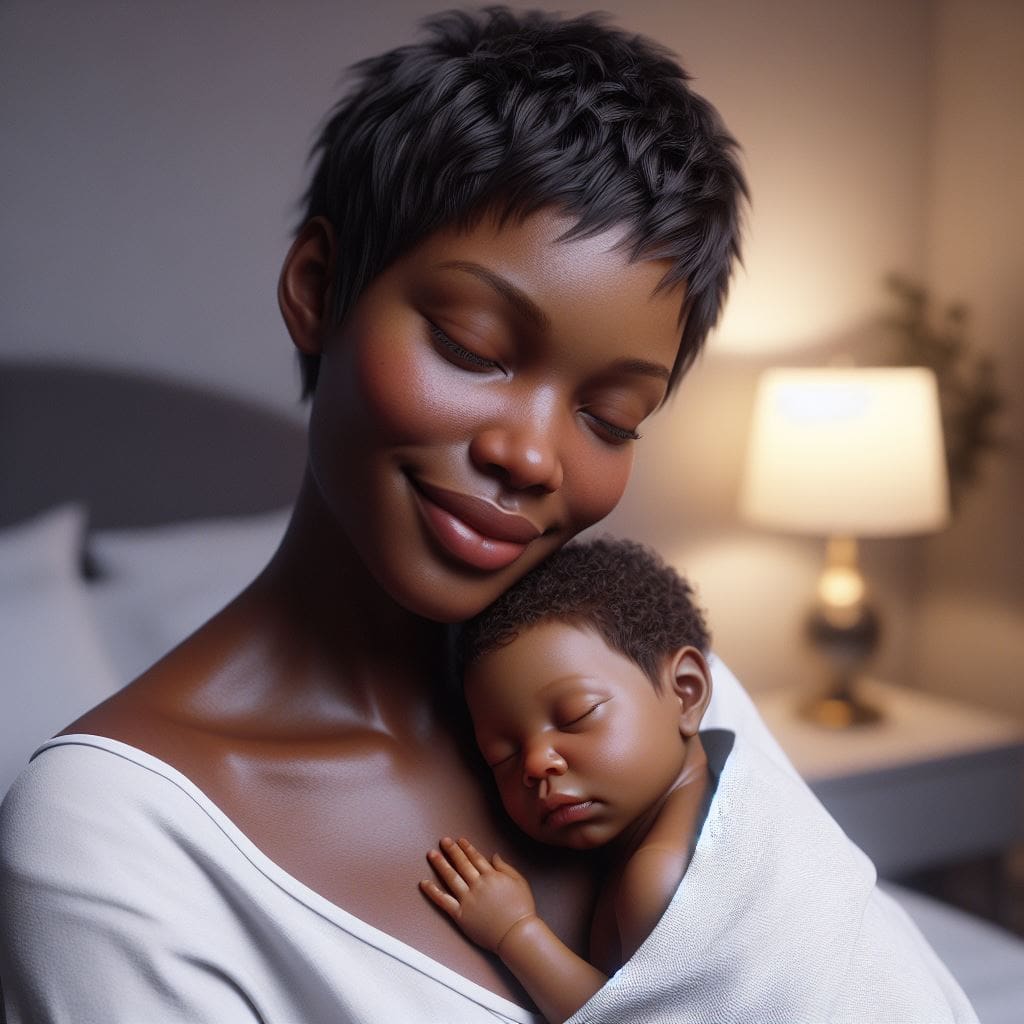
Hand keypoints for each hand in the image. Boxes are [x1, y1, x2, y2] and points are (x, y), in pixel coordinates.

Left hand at [420, 836, 536, 952]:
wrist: (516, 934)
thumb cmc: (521, 909)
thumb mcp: (519, 882)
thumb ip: (505, 867)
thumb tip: (494, 855)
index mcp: (492, 876)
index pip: (475, 858)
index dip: (466, 848)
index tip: (460, 840)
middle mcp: (478, 885)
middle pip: (462, 863)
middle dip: (452, 850)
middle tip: (443, 841)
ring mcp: (468, 900)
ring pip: (451, 877)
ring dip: (440, 864)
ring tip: (432, 854)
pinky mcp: (461, 915)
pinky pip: (444, 901)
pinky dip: (433, 892)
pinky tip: (424, 883)